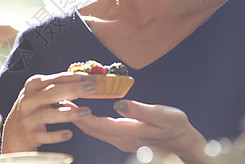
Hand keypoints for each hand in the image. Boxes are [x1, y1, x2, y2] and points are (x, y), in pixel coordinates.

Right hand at [1, 72, 96, 152]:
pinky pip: (44, 135)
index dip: (74, 78)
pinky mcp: (29, 135)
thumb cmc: (32, 110)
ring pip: (48, 114)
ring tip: (87, 112)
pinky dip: (56, 135)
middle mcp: (28, 100)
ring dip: (69, 113)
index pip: (56, 79)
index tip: (91, 78)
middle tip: (93, 88)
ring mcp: (28, 118)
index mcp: (33, 86)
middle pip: (52, 93)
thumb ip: (58, 87)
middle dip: (74, 89)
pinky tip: (69, 134)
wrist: (13, 134)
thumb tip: (85, 81)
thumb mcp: (40, 94)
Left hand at [73, 100, 207, 163]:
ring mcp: (121, 140)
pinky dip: (90, 120)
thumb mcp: (162, 116)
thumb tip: (118, 104)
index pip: (96, 124)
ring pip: (94, 130)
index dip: (79, 114)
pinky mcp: (124, 137)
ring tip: (68, 104)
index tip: (66, 102)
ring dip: (80, 118)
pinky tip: (86, 112)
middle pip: (91, 129)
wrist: (184, 143)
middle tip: (60, 100)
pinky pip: (101, 129)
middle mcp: (120, 139)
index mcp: (127, 133)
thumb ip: (140, 111)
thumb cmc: (175, 127)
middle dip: (74, 116)